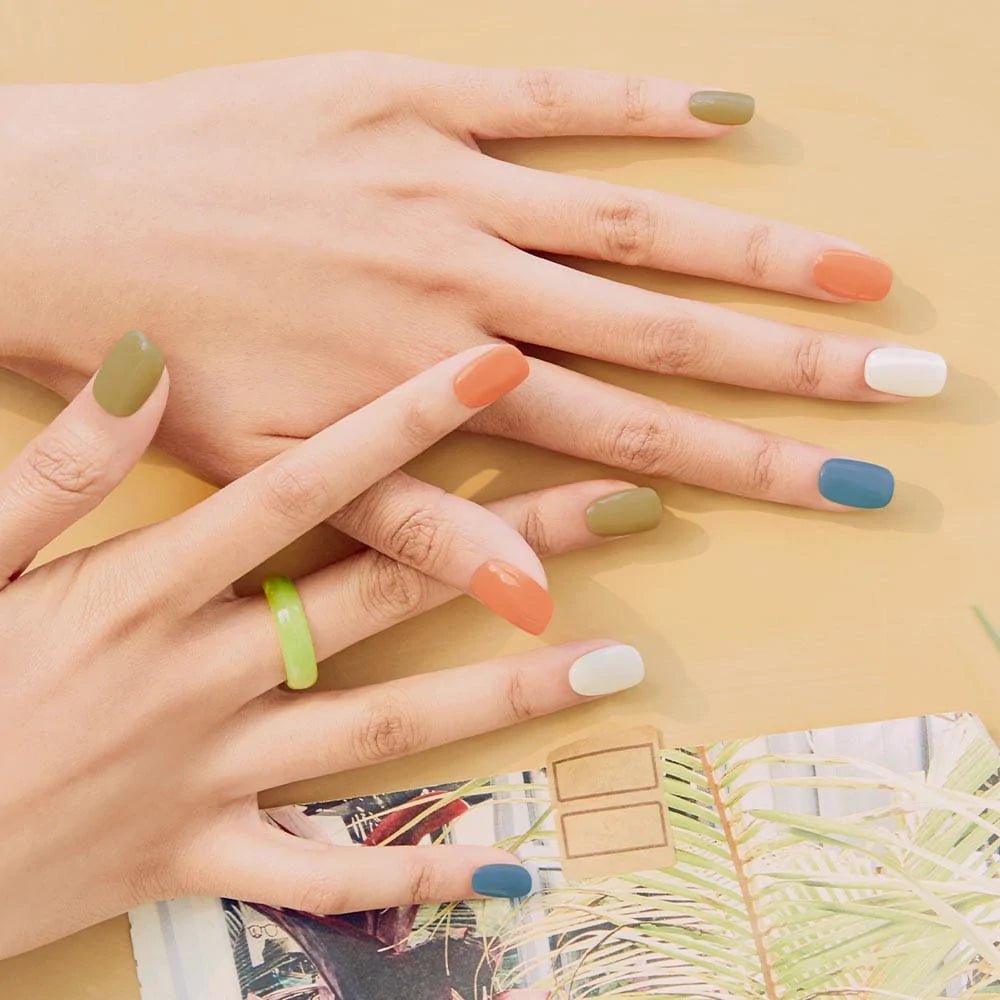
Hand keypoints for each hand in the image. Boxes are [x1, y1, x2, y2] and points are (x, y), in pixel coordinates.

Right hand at [0, 338, 646, 958]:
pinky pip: (326, 875)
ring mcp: (213, 775)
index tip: (500, 367)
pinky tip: (509, 867)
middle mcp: (203, 674)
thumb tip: (143, 367)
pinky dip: (416, 877)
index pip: (306, 484)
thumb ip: (59, 469)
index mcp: (149, 588)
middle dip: (512, 544)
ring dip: (505, 696)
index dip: (405, 421)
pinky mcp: (201, 858)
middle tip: (621, 505)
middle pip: (385, 591)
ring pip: (386, 729)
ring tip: (611, 665)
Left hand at [1, 53, 941, 520]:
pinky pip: (543, 95)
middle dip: (791, 360)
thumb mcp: (291, 477)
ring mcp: (441, 181)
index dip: (745, 463)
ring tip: (856, 269)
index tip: (841, 479)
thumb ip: (427, 527)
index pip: (631, 432)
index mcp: (444, 381)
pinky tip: (726, 112)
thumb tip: (549, 602)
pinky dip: (636, 103)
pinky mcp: (403, 99)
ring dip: (752, 244)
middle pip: (663, 326)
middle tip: (902, 374)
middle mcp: (466, 281)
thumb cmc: (177, 361)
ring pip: (628, 216)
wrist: (68, 227)